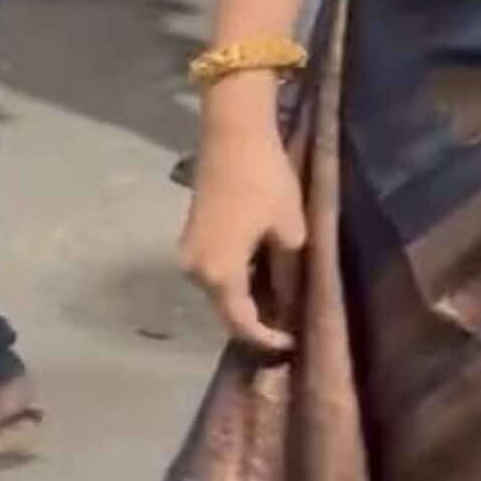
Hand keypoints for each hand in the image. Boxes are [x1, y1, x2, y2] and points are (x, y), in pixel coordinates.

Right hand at [178, 114, 305, 352]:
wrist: (232, 134)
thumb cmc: (264, 180)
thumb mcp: (288, 228)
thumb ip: (288, 270)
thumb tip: (288, 297)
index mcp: (219, 273)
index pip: (242, 322)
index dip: (266, 338)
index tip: (291, 346)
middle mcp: (195, 271)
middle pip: (226, 310)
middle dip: (256, 321)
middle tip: (288, 327)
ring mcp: (188, 253)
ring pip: (219, 291)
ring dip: (246, 300)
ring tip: (279, 305)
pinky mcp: (190, 237)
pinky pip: (215, 271)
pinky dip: (236, 279)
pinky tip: (261, 278)